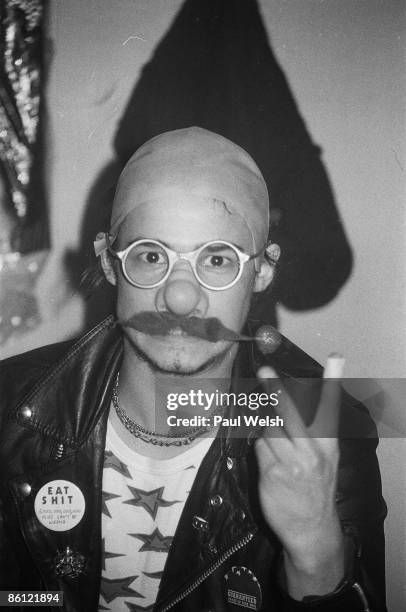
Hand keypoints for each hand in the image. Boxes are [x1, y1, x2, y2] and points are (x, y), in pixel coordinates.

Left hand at [255, 355, 345, 597]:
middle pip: (288, 413)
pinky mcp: (271, 473)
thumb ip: (311, 435)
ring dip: (266, 430)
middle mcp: (311, 451)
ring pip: (267, 430)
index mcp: (328, 444)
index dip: (332, 381)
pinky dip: (261, 449)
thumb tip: (285, 407)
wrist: (312, 529)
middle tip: (265, 370)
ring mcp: (290, 462)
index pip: (331, 407)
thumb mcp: (325, 460)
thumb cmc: (316, 489)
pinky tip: (270, 462)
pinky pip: (259, 448)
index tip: (336, 357)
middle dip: (275, 390)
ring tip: (276, 444)